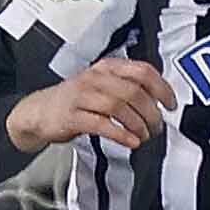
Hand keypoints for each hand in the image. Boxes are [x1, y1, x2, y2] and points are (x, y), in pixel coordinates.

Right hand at [10, 62, 168, 153]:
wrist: (39, 111)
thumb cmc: (75, 100)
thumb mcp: (102, 85)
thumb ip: (127, 87)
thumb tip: (159, 101)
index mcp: (107, 67)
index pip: (142, 71)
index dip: (162, 88)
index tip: (171, 104)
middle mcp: (95, 78)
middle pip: (133, 91)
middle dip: (151, 113)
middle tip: (157, 126)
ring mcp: (82, 96)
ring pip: (119, 106)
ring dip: (137, 124)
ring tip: (144, 135)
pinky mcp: (72, 116)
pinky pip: (102, 124)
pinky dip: (121, 134)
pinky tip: (131, 141)